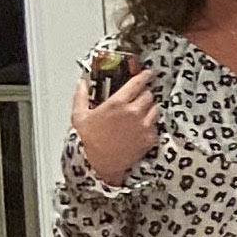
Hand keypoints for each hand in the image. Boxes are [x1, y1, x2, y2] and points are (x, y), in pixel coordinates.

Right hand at [69, 65, 157, 186]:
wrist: (102, 163)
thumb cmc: (90, 141)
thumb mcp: (79, 116)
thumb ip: (80, 96)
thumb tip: (81, 82)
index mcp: (117, 103)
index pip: (137, 83)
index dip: (144, 76)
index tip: (148, 73)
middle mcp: (134, 112)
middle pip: (149, 95)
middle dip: (144, 94)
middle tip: (138, 98)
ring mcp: (144, 125)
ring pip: (156, 108)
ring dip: (150, 108)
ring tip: (140, 113)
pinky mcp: (151, 137)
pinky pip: (156, 124)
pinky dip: (151, 123)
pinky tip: (140, 127)